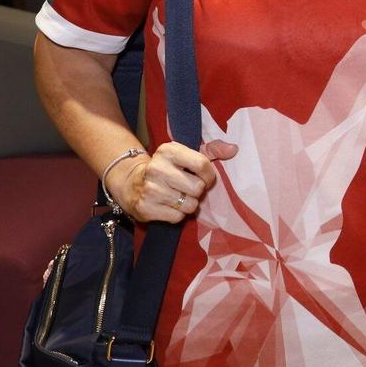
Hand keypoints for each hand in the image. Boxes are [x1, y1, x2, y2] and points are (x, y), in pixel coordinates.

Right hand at [109, 140, 235, 223]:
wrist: (131, 183)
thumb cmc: (167, 168)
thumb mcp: (185, 154)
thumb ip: (212, 149)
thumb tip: (234, 149)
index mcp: (169, 151)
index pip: (202, 164)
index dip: (209, 176)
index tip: (205, 179)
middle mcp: (157, 168)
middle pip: (197, 188)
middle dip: (197, 191)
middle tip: (187, 189)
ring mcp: (150, 189)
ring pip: (189, 205)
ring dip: (188, 204)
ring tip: (178, 197)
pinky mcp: (145, 208)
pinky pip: (177, 217)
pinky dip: (177, 214)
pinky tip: (169, 205)